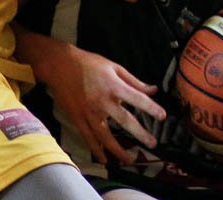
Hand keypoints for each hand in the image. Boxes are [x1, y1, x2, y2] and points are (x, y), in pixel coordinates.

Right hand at [44, 44, 165, 164]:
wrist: (59, 65)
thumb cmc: (88, 63)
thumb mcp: (113, 66)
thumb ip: (133, 81)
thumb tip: (152, 89)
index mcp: (113, 85)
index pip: (136, 98)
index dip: (151, 107)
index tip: (162, 116)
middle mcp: (102, 101)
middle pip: (124, 121)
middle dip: (139, 133)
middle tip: (152, 144)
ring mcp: (89, 112)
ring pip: (105, 136)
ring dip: (118, 150)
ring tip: (129, 159)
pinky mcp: (78, 118)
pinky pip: (88, 137)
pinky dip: (96, 149)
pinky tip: (104, 159)